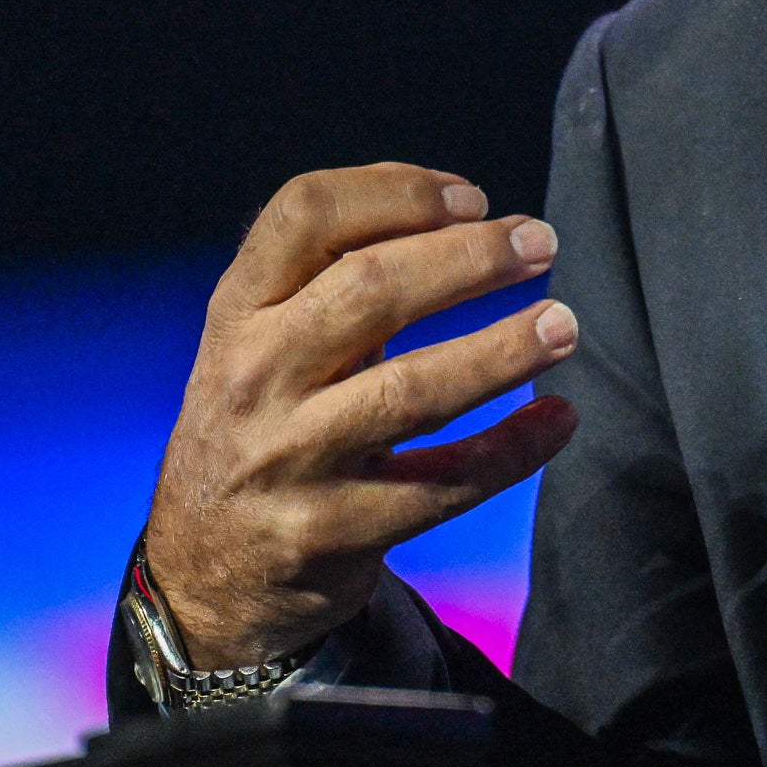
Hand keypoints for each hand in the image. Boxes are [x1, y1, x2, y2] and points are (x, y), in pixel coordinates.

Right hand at [143, 163, 581, 666]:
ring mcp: (291, 460)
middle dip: (472, 257)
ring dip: (503, 350)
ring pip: (414, 390)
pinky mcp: (332, 532)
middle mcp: (254, 378)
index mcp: (235, 314)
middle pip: (372, 289)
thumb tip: (459, 214)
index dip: (396, 190)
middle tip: (540, 243)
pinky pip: (443, 484)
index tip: (471, 197)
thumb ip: (330, 282)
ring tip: (563, 326)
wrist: (202, 575)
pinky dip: (512, 449)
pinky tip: (558, 420)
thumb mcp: (257, 346)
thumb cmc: (256, 428)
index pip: (304, 215)